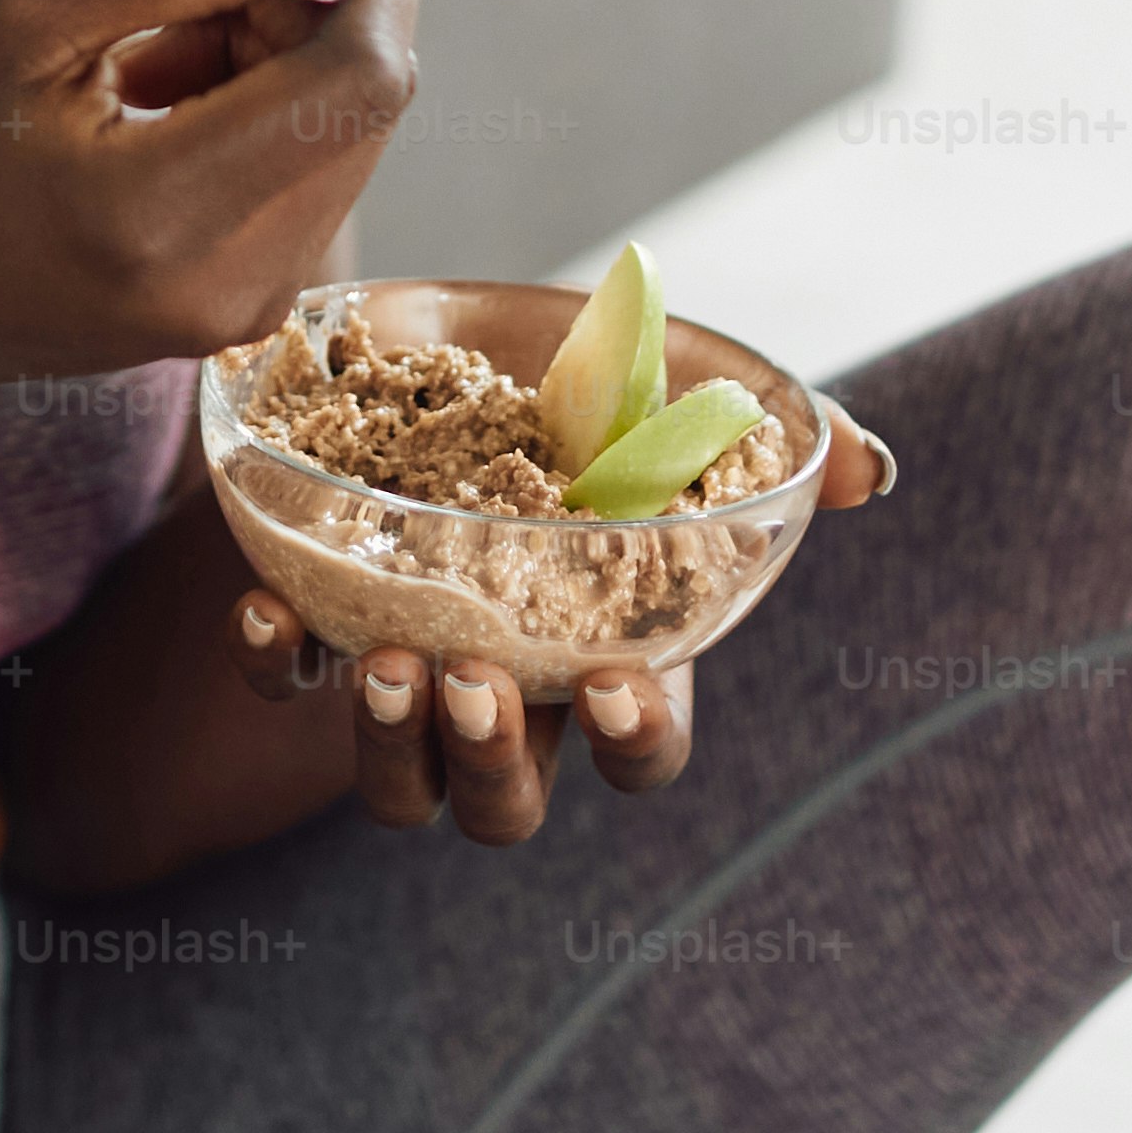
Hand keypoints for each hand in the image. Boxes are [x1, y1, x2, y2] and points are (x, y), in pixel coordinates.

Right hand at [0, 0, 415, 400]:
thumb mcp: (19, 10)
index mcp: (158, 212)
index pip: (361, 76)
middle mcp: (225, 286)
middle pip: (365, 100)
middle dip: (304, 7)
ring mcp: (241, 314)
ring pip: (345, 132)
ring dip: (276, 60)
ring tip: (138, 57)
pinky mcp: (242, 313)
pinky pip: (307, 176)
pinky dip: (255, 113)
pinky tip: (149, 107)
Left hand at [216, 388, 893, 841]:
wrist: (457, 325)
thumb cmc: (599, 381)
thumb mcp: (691, 392)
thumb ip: (786, 436)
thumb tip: (867, 470)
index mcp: (612, 655)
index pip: (640, 754)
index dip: (632, 744)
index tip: (610, 685)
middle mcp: (514, 689)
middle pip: (506, 807)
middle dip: (492, 765)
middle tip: (475, 682)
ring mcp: (412, 666)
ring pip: (398, 786)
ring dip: (390, 748)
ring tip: (385, 665)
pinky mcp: (320, 615)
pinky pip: (286, 682)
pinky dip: (271, 660)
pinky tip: (263, 604)